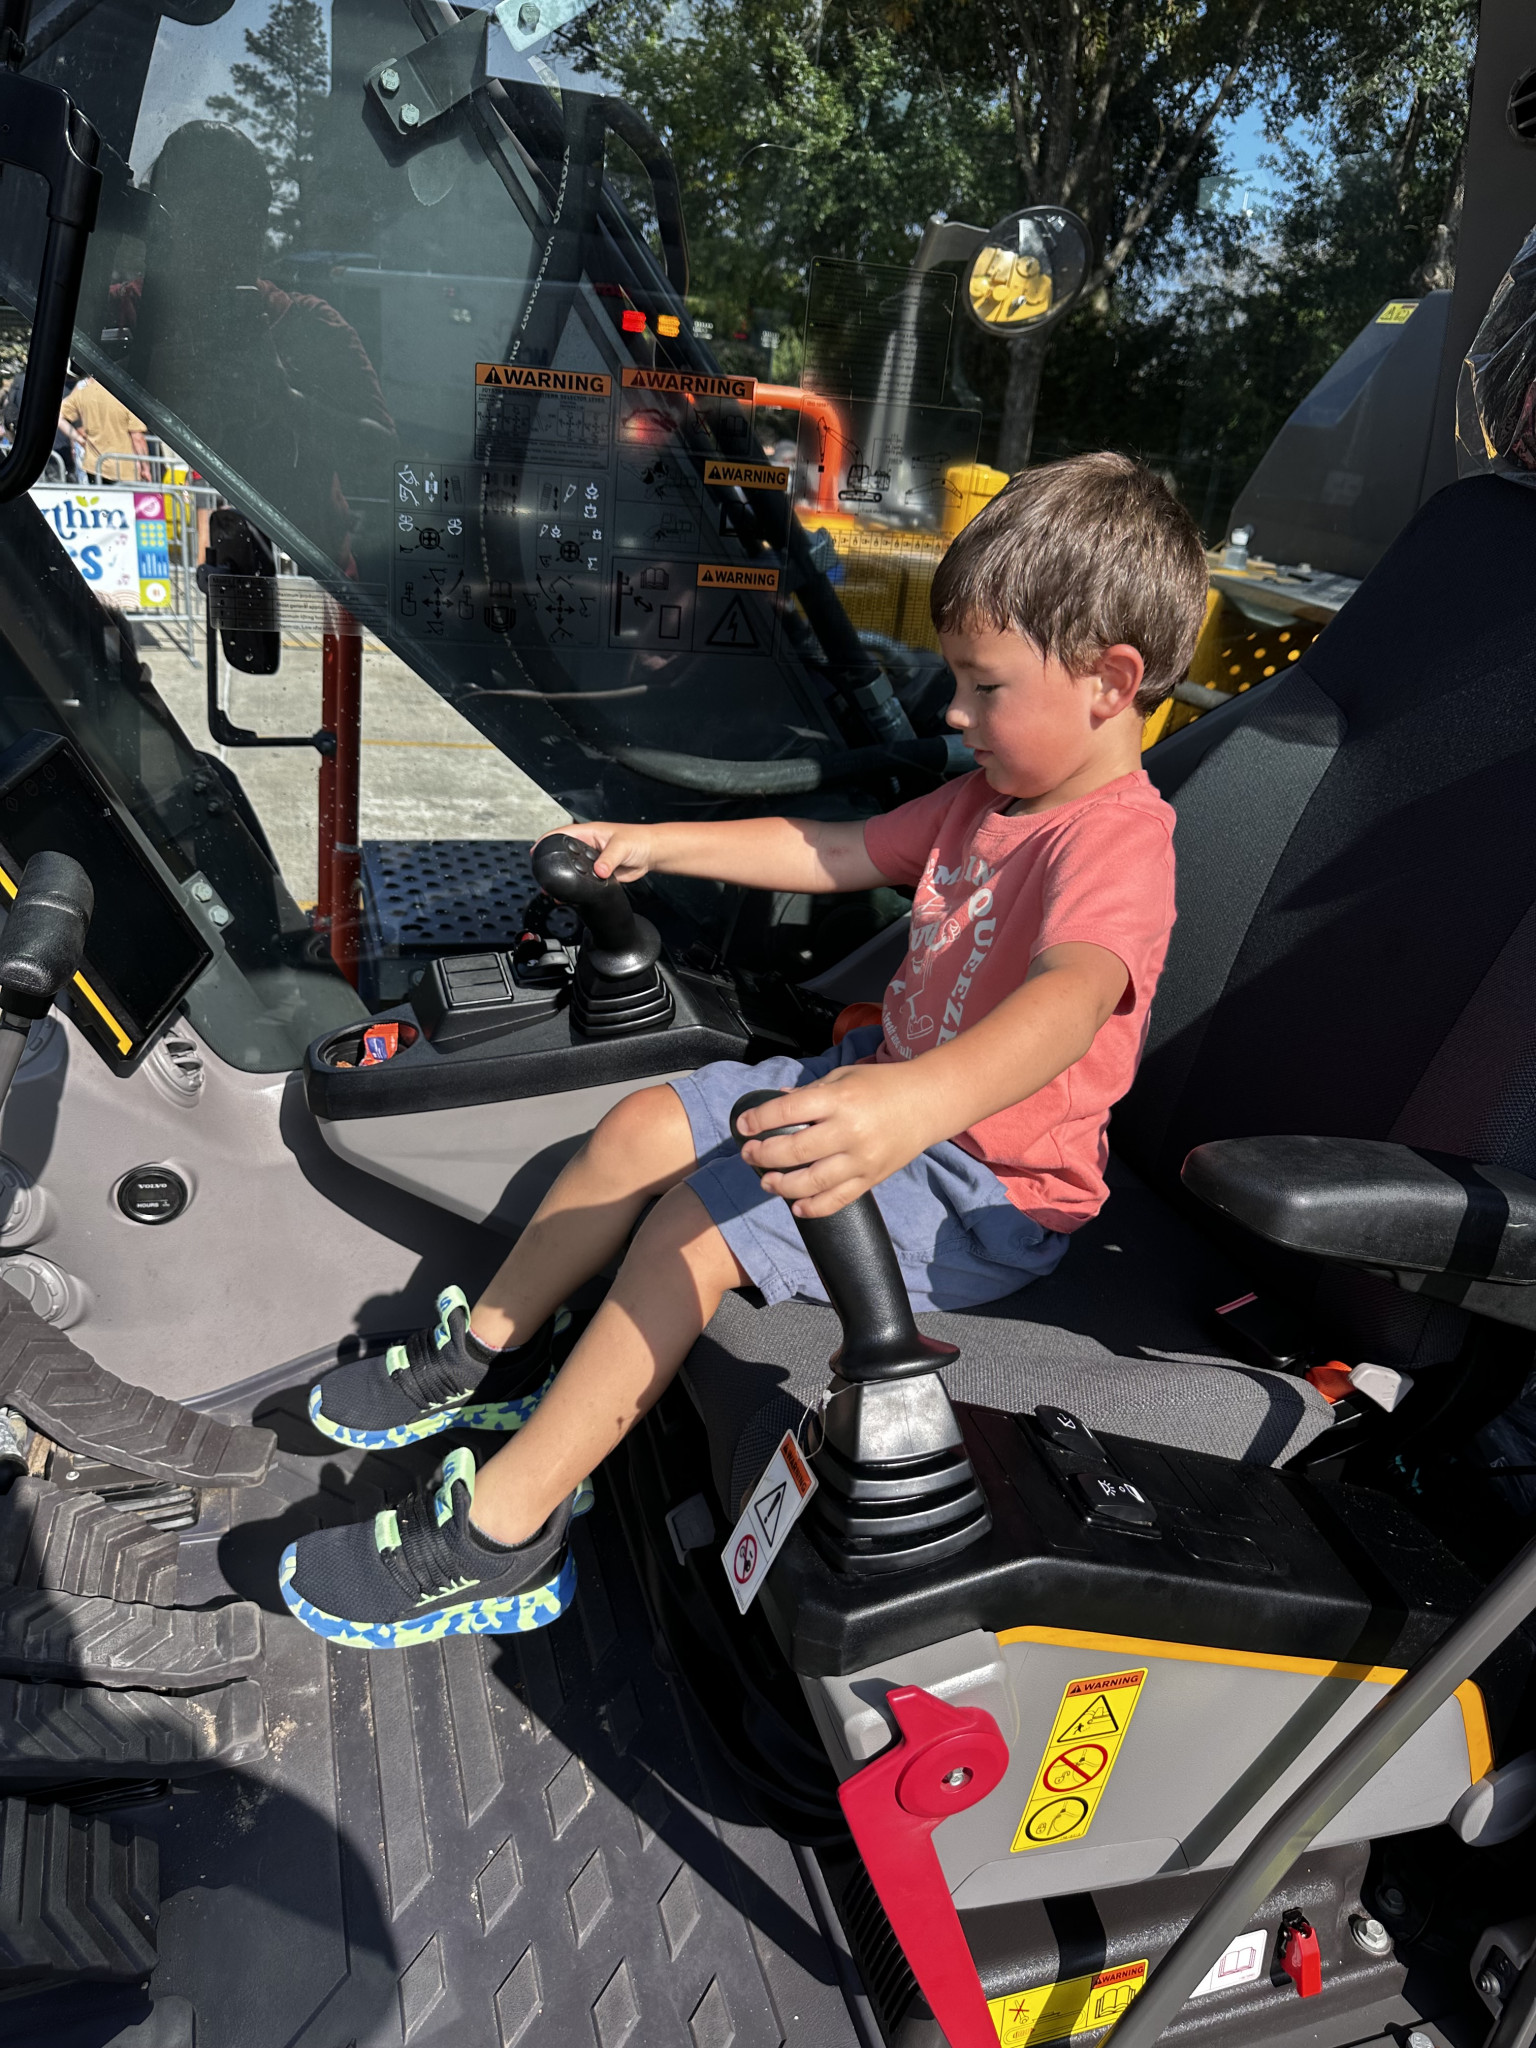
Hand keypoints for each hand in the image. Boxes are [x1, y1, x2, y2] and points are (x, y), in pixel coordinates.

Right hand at [535, 821, 655, 882]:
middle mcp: (587, 846)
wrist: (650, 854)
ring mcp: (591, 861)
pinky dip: (576, 888)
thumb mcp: (621, 846)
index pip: (562, 834)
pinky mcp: (598, 874)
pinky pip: (583, 881)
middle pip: (563, 855)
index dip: (547, 841)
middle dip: (552, 864)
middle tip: (543, 876)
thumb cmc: (638, 840)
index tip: (536, 851)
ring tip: (552, 889)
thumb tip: (599, 870)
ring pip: (572, 870)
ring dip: (564, 879)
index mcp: (589, 833)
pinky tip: (570, 896)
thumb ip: (609, 859)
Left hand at [736, 1060, 929, 1218]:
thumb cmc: (883, 1085)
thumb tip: (777, 1101)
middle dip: (763, 1155)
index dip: (758, 1120)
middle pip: (794, 1151)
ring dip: (781, 1185)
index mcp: (839, 1100)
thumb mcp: (844, 1076)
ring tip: (766, 1181)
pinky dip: (813, 1207)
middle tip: (748, 1154)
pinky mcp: (871, 1178)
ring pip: (811, 1182)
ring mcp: (861, 1159)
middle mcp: (849, 1131)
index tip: (743, 1126)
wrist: (929, 1103)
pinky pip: (838, 1200)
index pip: (787, 1112)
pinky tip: (796, 1206)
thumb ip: (810, 1092)